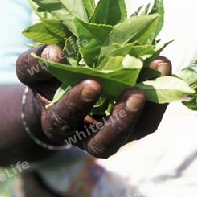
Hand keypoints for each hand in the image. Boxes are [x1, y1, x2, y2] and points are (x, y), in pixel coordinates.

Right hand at [16, 44, 169, 157]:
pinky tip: (162, 65)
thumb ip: (35, 64)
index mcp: (58, 124)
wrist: (66, 95)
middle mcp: (88, 138)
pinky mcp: (138, 124)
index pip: (64, 120)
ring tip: (159, 69)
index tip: (92, 83)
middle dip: (121, 119)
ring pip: (138, 131)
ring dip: (152, 105)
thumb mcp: (34, 72)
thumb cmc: (49, 83)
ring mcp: (117, 133)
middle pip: (104, 143)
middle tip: (136, 93)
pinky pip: (153, 116)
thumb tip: (55, 52)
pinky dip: (162, 94)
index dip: (77, 103)